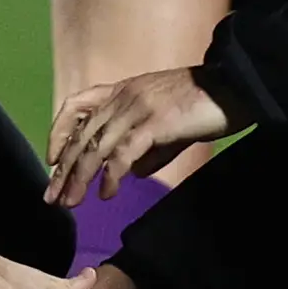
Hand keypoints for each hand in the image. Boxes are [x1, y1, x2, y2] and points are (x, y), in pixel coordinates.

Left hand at [43, 67, 231, 208]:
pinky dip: (111, 176)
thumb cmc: (205, 104)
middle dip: (63, 169)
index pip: (77, 106)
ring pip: (96, 147)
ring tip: (71, 203)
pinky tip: (106, 194)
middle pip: (82, 134)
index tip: (52, 160)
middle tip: (52, 197)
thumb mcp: (168, 124)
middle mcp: (124, 96)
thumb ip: (148, 147)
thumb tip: (131, 173)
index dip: (59, 132)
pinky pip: (123, 153)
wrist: (235, 85)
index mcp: (124, 90)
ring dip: (79, 178)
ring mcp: (138, 107)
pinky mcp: (154, 123)